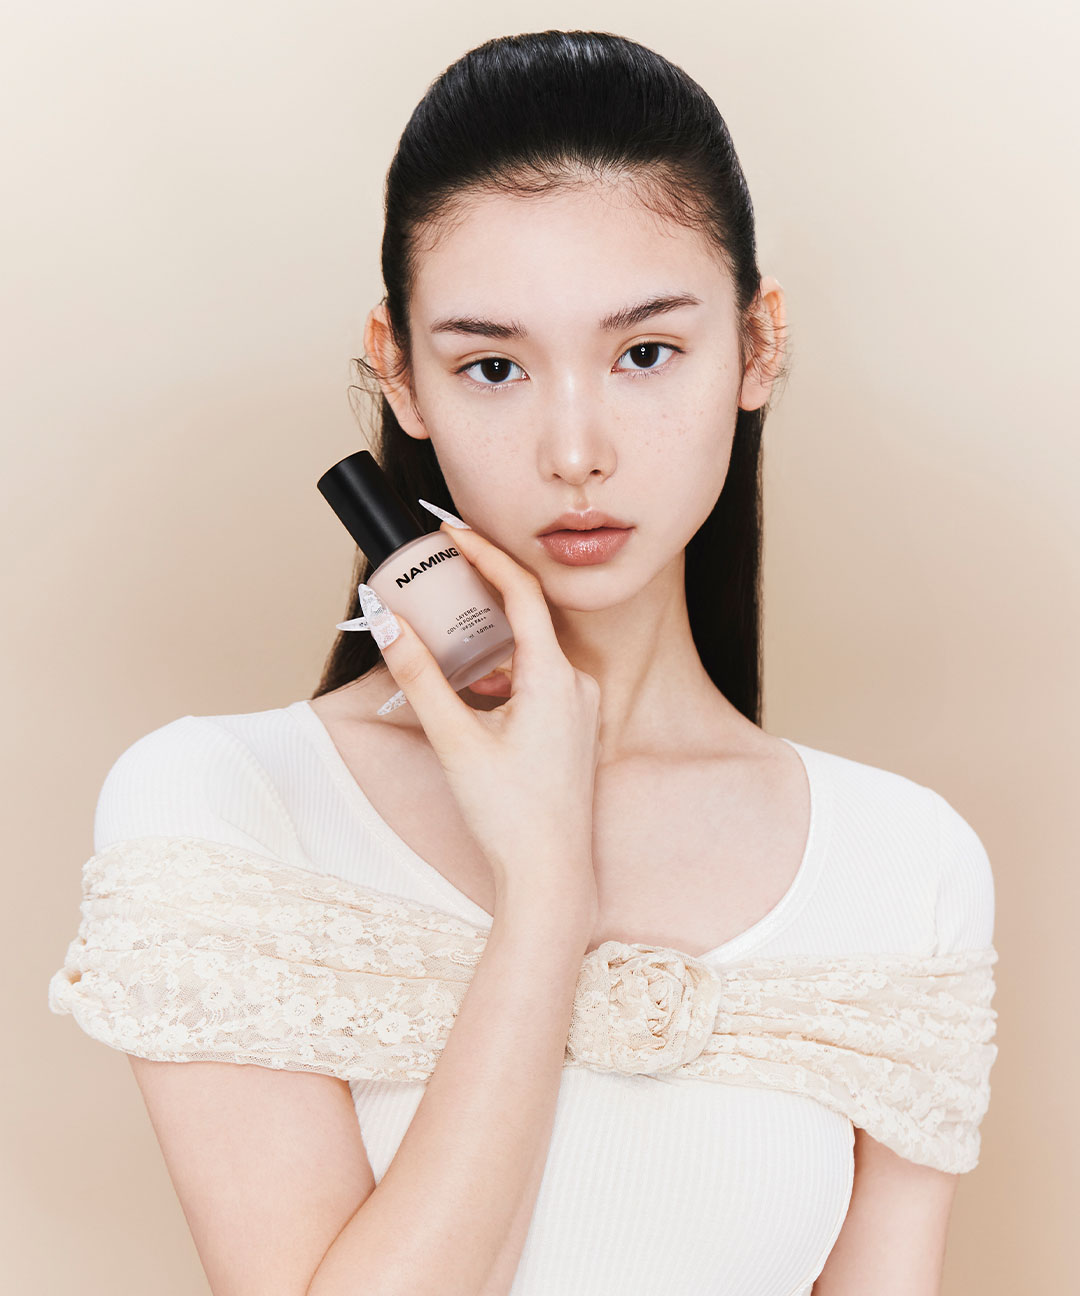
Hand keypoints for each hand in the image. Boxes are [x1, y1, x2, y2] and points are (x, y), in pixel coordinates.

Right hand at [358, 521, 600, 915]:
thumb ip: (420, 676)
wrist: (551, 877)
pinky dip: (501, 671)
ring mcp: (579, 707)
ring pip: (529, 650)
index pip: (521, 591)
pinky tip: (472, 690)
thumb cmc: (511, 816)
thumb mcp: (456, 741)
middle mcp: (576, 684)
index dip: (485, 552)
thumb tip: (386, 624)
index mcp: (555, 677)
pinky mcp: (572, 727)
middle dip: (479, 592)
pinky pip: (537, 679)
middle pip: (526, 615)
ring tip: (442, 634)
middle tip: (438, 574)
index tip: (450, 530)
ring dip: (487, 638)